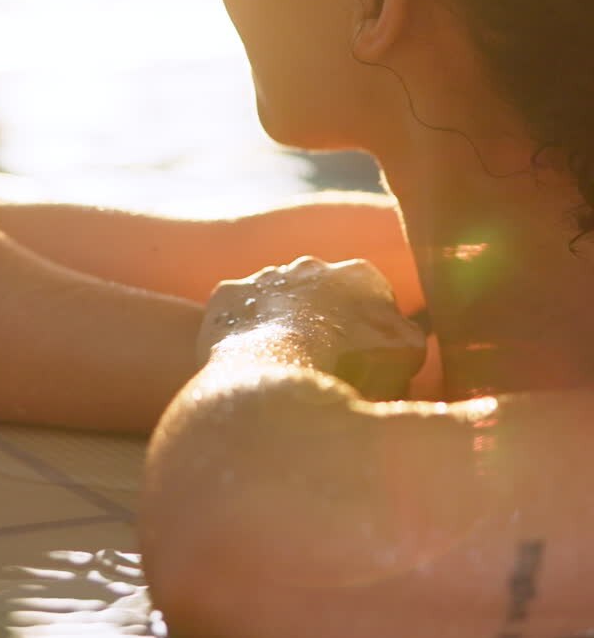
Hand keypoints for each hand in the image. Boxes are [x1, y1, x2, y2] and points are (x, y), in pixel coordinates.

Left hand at [197, 256, 425, 400]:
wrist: (279, 373)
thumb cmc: (350, 369)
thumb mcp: (406, 356)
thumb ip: (410, 338)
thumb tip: (406, 335)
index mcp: (361, 275)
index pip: (373, 300)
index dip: (369, 335)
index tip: (362, 364)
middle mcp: (312, 264)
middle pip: (323, 294)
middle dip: (324, 321)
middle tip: (321, 363)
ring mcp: (266, 276)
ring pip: (278, 300)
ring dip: (281, 324)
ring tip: (281, 366)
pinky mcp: (228, 295)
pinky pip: (235, 313)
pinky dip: (240, 331)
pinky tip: (247, 361)